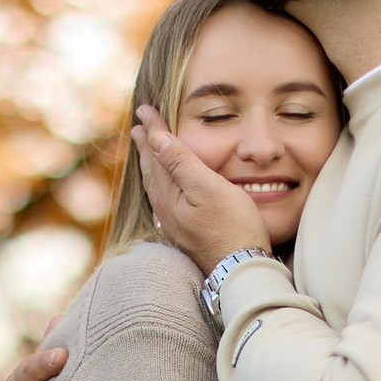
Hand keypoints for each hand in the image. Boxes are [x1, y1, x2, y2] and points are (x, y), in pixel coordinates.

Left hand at [132, 106, 270, 271]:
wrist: (241, 270)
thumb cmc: (231, 227)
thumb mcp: (208, 188)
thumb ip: (181, 163)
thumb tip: (156, 139)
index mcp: (168, 194)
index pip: (157, 152)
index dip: (152, 129)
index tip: (144, 109)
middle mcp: (166, 210)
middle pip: (152, 170)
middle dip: (147, 146)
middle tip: (138, 127)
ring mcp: (175, 224)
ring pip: (158, 186)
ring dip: (153, 166)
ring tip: (149, 153)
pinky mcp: (186, 235)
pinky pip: (167, 200)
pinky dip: (164, 185)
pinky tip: (168, 191)